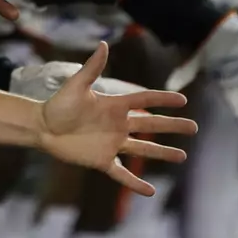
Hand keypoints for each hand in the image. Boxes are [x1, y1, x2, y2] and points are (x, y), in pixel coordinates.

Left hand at [34, 43, 195, 194]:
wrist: (42, 127)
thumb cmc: (59, 104)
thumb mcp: (76, 86)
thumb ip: (92, 68)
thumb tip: (103, 45)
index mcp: (115, 106)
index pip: (144, 100)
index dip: (162, 100)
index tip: (183, 99)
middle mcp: (118, 125)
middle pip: (151, 125)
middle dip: (172, 126)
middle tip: (194, 127)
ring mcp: (112, 144)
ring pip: (143, 150)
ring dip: (162, 153)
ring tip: (182, 156)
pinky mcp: (102, 161)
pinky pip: (122, 174)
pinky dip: (135, 184)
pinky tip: (150, 192)